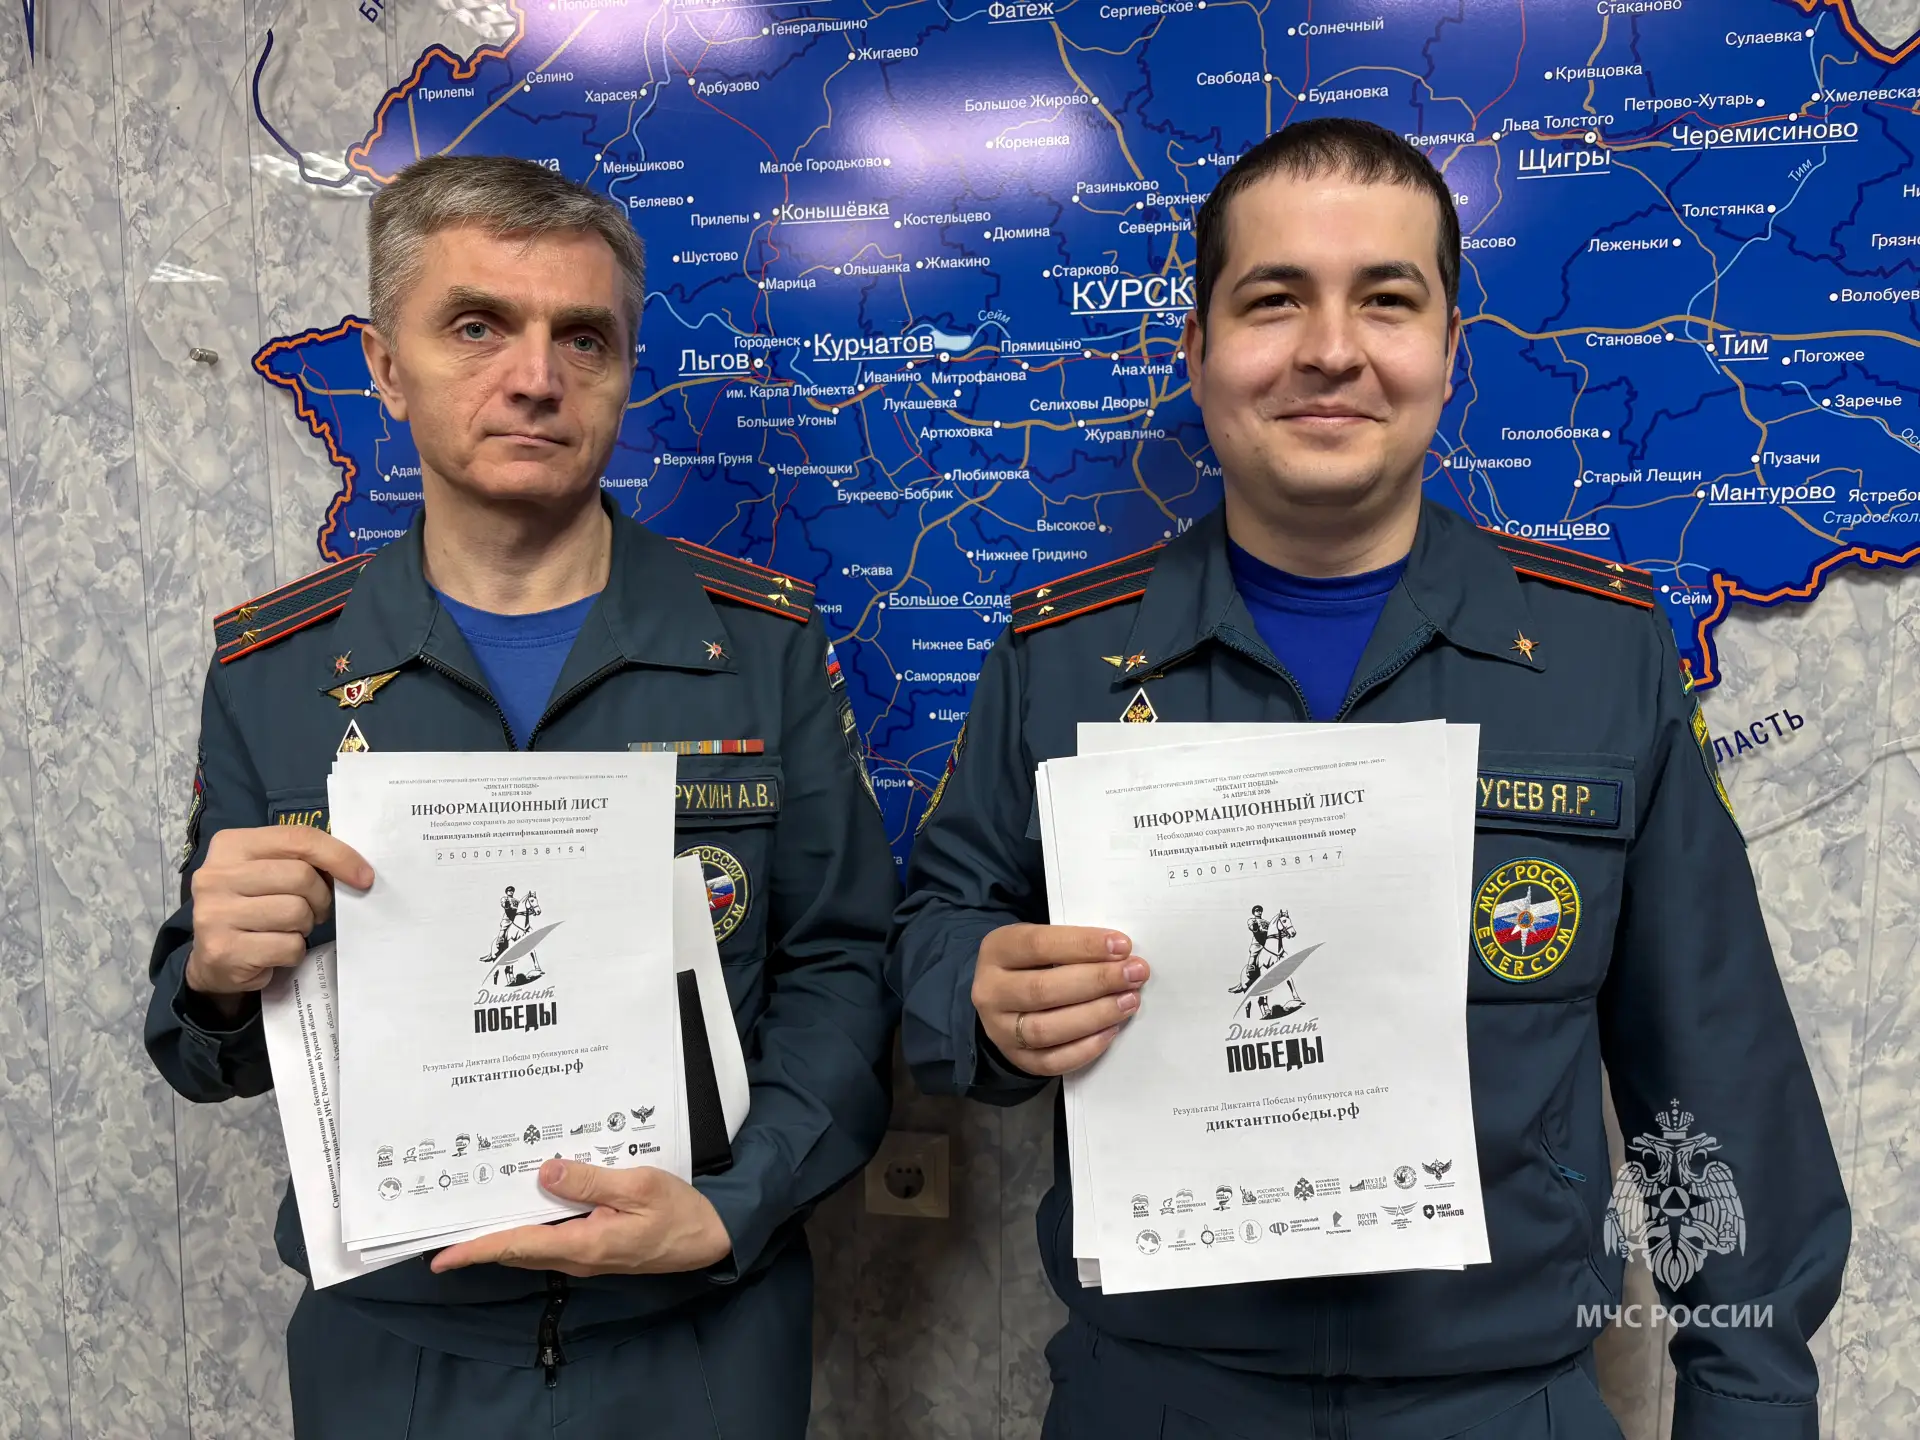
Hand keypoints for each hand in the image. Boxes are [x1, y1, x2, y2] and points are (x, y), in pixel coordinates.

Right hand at [185, 827, 373, 1006]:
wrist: (214, 960)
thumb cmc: (254, 907)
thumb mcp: (270, 872)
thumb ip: (302, 860)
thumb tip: (357, 870)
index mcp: (231, 845)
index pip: (298, 838)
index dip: (339, 856)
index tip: (364, 877)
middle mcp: (215, 876)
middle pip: (300, 876)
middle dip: (320, 898)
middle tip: (315, 911)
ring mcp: (215, 914)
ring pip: (296, 912)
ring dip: (305, 926)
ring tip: (289, 930)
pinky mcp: (224, 950)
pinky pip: (288, 946)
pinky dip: (293, 952)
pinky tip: (275, 952)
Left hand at [429, 1160, 732, 1277]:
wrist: (710, 1238)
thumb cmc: (679, 1212)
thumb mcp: (638, 1186)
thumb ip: (591, 1182)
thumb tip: (544, 1173)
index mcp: (584, 1244)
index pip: (518, 1246)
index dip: (477, 1249)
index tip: (441, 1257)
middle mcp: (577, 1257)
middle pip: (517, 1249)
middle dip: (479, 1240)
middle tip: (445, 1223)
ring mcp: (586, 1256)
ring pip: (533, 1245)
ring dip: (502, 1233)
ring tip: (473, 1211)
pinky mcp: (596, 1248)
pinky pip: (552, 1239)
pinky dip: (529, 1225)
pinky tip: (525, 1203)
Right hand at [972, 923, 1148, 1077]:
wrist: (1004, 998)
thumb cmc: (1034, 963)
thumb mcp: (1042, 942)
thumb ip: (1073, 946)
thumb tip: (1122, 956)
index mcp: (996, 951)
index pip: (1038, 945)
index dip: (1083, 946)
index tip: (1123, 946)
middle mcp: (990, 992)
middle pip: (1043, 990)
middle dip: (1097, 981)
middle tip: (1134, 974)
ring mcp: (999, 1030)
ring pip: (1046, 1029)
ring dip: (1095, 1015)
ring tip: (1129, 1001)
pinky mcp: (1016, 1058)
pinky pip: (1052, 1061)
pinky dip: (1086, 1047)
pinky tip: (1112, 1030)